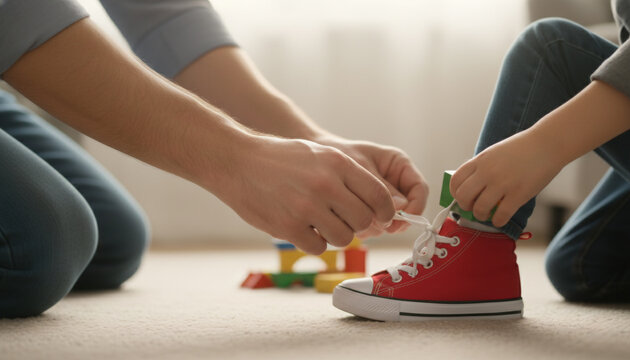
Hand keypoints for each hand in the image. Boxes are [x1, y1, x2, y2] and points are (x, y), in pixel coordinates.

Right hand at [217, 135, 395, 253]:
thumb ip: (347, 176)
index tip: (384, 217)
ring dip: (336, 235)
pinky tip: (303, 229)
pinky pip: (319, 247)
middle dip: (357, 224)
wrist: (238, 162)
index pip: (378, 195)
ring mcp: (307, 207)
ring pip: (343, 238)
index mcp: (337, 163)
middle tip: (344, 220)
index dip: (386, 211)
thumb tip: (377, 204)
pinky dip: (314, 242)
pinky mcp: (289, 227)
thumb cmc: (281, 158)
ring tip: (320, 223)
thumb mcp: (319, 155)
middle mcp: (326, 185)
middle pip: (363, 220)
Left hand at [314, 134, 428, 237]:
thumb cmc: (338, 154)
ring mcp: (383, 200)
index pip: (419, 188)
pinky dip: (365, 229)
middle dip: (391, 220)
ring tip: (353, 219)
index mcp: (399, 165)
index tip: (402, 220)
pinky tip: (348, 222)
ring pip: (391, 222)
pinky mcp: (371, 212)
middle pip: (407, 210)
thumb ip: (378, 187)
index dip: (415, 206)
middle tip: (371, 223)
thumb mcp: (359, 166)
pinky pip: (376, 226)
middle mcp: (395, 183)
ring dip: (376, 226)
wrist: (317, 161)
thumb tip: (400, 207)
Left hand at [449, 131, 564, 227]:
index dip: (455, 193)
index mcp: (480, 161)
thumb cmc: (522, 148)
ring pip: (480, 209)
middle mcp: (487, 172)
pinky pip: (501, 215)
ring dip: (481, 216)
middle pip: (463, 196)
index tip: (460, 198)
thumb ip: (482, 167)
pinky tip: (500, 220)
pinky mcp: (518, 194)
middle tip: (472, 208)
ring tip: (486, 215)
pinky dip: (498, 221)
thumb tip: (472, 186)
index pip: (456, 180)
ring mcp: (502, 183)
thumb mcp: (494, 152)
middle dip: (465, 206)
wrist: (547, 143)